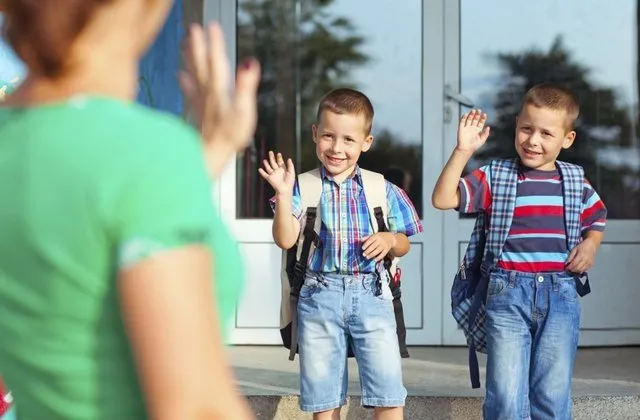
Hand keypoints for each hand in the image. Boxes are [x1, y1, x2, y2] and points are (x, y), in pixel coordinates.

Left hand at [179, 22, 260, 175]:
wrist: (210, 156)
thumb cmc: (229, 137)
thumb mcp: (245, 111)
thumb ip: (246, 86)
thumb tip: (250, 62)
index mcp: (219, 90)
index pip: (217, 61)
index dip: (215, 43)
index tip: (212, 26)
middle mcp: (207, 93)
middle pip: (201, 64)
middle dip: (198, 45)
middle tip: (193, 28)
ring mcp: (201, 103)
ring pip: (193, 74)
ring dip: (189, 58)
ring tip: (185, 43)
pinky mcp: (198, 113)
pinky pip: (190, 92)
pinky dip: (185, 82)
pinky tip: (180, 75)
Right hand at [258, 151, 295, 194]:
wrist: (285, 189)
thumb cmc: (289, 182)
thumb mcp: (292, 172)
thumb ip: (290, 165)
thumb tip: (289, 159)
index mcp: (283, 170)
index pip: (280, 162)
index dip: (279, 158)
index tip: (279, 154)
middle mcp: (277, 171)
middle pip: (274, 163)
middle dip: (272, 157)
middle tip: (270, 152)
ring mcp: (273, 175)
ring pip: (269, 168)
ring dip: (266, 164)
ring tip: (264, 160)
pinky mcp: (269, 178)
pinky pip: (265, 174)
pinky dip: (262, 172)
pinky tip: (260, 169)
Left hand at [362, 233, 396, 261]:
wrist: (391, 238)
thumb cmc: (380, 237)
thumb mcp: (374, 235)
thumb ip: (367, 237)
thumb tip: (360, 240)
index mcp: (376, 236)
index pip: (370, 240)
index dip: (366, 244)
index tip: (362, 248)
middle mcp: (380, 241)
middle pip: (373, 246)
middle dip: (368, 251)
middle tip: (363, 254)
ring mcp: (384, 245)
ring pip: (377, 251)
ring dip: (372, 255)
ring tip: (367, 257)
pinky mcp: (386, 250)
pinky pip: (383, 254)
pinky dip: (379, 257)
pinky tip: (374, 260)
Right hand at [457, 109, 489, 153]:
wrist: (466, 149)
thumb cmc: (474, 145)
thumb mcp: (482, 140)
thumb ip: (485, 133)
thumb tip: (488, 127)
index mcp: (478, 130)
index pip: (481, 122)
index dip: (483, 118)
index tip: (484, 114)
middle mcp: (473, 127)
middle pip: (475, 119)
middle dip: (477, 114)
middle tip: (479, 110)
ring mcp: (467, 127)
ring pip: (469, 119)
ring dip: (471, 114)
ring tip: (473, 110)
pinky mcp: (461, 128)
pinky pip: (462, 121)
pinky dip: (464, 117)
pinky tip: (466, 114)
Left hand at [565, 238, 596, 273]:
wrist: (591, 245)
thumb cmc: (582, 246)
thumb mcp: (574, 249)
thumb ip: (570, 256)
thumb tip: (566, 263)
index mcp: (581, 255)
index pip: (574, 264)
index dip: (569, 267)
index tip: (566, 268)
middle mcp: (586, 260)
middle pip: (577, 268)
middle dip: (572, 270)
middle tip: (568, 269)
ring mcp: (589, 263)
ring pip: (581, 270)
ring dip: (576, 271)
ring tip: (572, 269)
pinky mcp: (591, 264)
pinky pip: (585, 270)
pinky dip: (580, 270)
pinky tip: (577, 268)